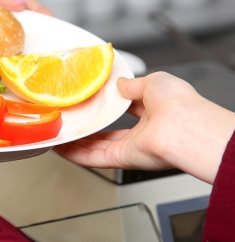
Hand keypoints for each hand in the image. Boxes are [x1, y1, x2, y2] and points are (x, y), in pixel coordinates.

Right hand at [54, 73, 234, 183]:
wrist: (183, 126)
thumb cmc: (179, 104)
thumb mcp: (154, 81)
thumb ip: (133, 84)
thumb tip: (120, 83)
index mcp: (155, 113)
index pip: (128, 111)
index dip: (109, 107)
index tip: (92, 102)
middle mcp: (143, 133)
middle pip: (109, 133)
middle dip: (89, 129)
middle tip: (70, 120)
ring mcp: (132, 147)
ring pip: (97, 147)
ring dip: (77, 142)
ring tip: (58, 134)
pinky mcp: (122, 159)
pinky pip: (94, 158)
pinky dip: (75, 154)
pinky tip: (60, 147)